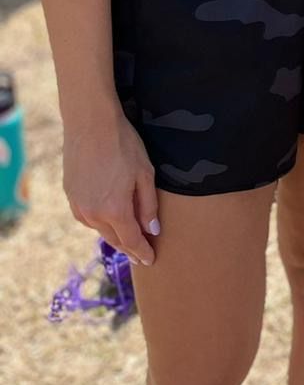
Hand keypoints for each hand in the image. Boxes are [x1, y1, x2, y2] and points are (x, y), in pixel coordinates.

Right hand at [63, 109, 159, 266]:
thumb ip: (148, 205)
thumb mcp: (144, 174)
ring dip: (114, 235)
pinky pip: (87, 217)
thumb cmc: (123, 145)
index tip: (150, 260)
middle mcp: (93, 214)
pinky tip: (108, 220)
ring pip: (99, 229)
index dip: (142, 252)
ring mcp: (78, 206)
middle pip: (114, 239)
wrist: (90, 124)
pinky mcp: (70, 196)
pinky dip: (100, 222)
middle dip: (129, 248)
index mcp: (115, 210)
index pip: (131, 240)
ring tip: (126, 240)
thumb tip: (153, 230)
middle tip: (140, 256)